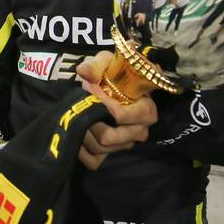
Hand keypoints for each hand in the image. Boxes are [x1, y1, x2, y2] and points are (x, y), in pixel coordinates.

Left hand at [75, 53, 155, 170]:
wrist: (108, 86)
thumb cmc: (113, 74)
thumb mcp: (106, 62)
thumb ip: (96, 65)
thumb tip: (84, 72)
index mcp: (146, 110)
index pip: (120, 117)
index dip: (101, 104)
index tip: (90, 88)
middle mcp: (139, 131)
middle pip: (109, 138)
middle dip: (89, 121)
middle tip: (81, 106)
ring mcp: (126, 144)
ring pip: (100, 149)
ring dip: (83, 132)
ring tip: (79, 115)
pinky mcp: (111, 154)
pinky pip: (93, 161)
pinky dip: (81, 150)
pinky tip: (77, 132)